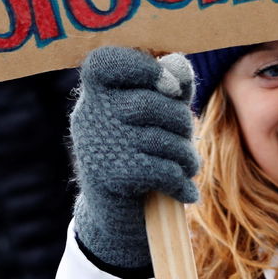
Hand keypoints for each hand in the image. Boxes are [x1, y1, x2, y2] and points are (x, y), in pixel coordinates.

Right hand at [70, 47, 198, 270]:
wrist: (117, 217)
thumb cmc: (141, 153)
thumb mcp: (157, 115)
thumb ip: (169, 85)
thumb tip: (176, 63)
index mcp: (96, 92)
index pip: (104, 61)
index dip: (142, 68)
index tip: (170, 88)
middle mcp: (89, 115)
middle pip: (150, 103)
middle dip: (182, 123)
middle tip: (186, 139)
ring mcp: (97, 146)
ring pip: (161, 139)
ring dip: (186, 156)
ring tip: (188, 166)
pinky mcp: (109, 177)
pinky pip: (161, 170)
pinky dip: (181, 183)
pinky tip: (185, 192)